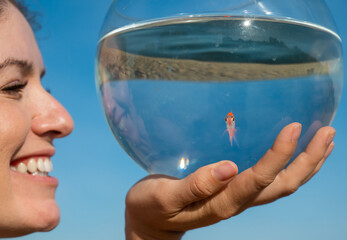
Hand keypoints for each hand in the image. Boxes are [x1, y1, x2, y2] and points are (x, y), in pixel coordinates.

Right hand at [125, 123, 335, 239]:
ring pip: (282, 184)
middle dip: (308, 160)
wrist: (150, 222)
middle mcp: (237, 202)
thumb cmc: (152, 206)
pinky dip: (288, 164)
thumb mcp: (165, 197)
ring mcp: (238, 198)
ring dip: (306, 163)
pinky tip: (293, 150)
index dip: (279, 155)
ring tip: (324, 138)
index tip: (293, 126)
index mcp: (223, 203)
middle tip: (327, 131)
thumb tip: (228, 167)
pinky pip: (270, 180)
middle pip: (284, 184)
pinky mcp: (233, 191)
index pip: (259, 179)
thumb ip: (195, 185)